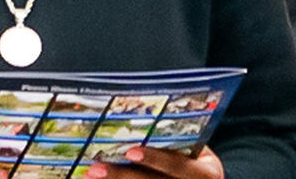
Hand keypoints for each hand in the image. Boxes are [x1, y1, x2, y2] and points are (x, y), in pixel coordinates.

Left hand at [84, 146, 223, 178]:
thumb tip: (141, 123)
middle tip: (96, 168)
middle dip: (123, 177)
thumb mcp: (199, 155)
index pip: (179, 167)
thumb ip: (179, 144)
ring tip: (89, 176)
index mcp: (206, 175)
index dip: (156, 159)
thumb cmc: (198, 165)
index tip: (131, 151)